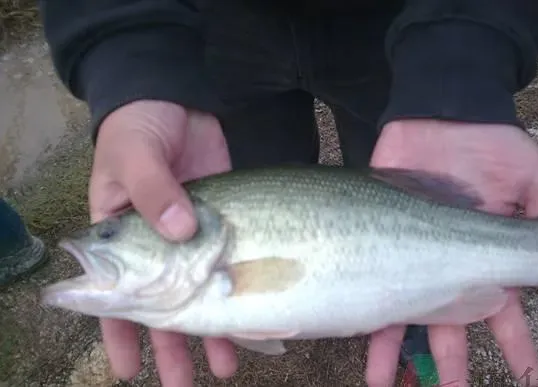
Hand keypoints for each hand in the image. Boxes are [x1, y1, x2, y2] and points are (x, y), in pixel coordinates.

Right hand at [89, 100, 237, 385]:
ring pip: (200, 292)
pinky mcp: (222, 223)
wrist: (174, 96)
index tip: (129, 367)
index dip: (120, 331)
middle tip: (183, 381)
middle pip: (162, 304)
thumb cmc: (138, 124)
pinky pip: (229, 264)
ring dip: (211, 327)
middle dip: (172, 345)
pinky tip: (251, 315)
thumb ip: (153, 190)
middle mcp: (156, 244)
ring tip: (224, 364)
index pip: (115, 293)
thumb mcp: (134, 153)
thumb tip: (182, 230)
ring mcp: (191, 237)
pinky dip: (238, 289)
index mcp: (120, 234)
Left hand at [365, 119, 537, 386]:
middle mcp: (446, 263)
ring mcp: (409, 255)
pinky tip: (355, 342)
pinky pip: (367, 281)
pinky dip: (364, 314)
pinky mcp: (375, 241)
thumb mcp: (532, 178)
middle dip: (452, 364)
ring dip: (401, 356)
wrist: (438, 115)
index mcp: (485, 255)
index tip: (526, 375)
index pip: (504, 309)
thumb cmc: (490, 144)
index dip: (516, 343)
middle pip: (450, 324)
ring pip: (405, 315)